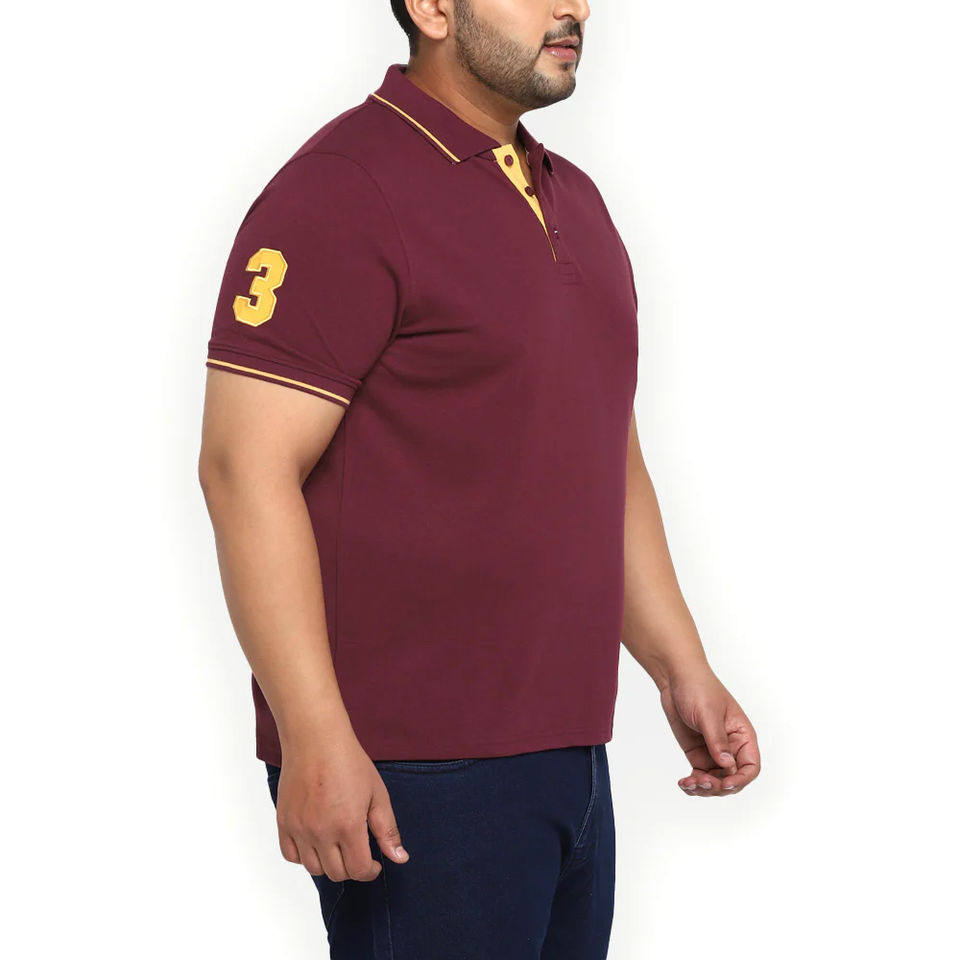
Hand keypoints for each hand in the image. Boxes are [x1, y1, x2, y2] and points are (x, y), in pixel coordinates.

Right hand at [273, 737, 409, 879]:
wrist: (316, 740)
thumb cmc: (349, 762)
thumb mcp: (377, 794)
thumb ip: (387, 830)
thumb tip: (400, 858)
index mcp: (348, 825)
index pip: (358, 870)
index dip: (370, 872)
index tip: (374, 863)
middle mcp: (321, 831)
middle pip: (337, 873)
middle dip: (352, 868)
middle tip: (358, 852)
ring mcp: (300, 828)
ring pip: (313, 869)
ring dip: (329, 864)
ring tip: (338, 846)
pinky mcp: (284, 822)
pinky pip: (291, 855)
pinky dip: (304, 856)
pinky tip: (317, 842)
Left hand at [659, 663, 760, 795]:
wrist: (675, 678)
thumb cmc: (698, 687)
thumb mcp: (708, 713)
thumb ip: (717, 740)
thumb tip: (728, 766)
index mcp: (742, 735)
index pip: (751, 766)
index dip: (741, 779)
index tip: (725, 783)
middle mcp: (731, 747)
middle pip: (733, 779)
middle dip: (719, 786)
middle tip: (701, 782)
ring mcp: (714, 752)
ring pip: (716, 781)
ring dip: (704, 788)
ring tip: (688, 784)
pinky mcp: (698, 753)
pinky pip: (700, 775)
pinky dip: (693, 784)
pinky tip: (683, 784)